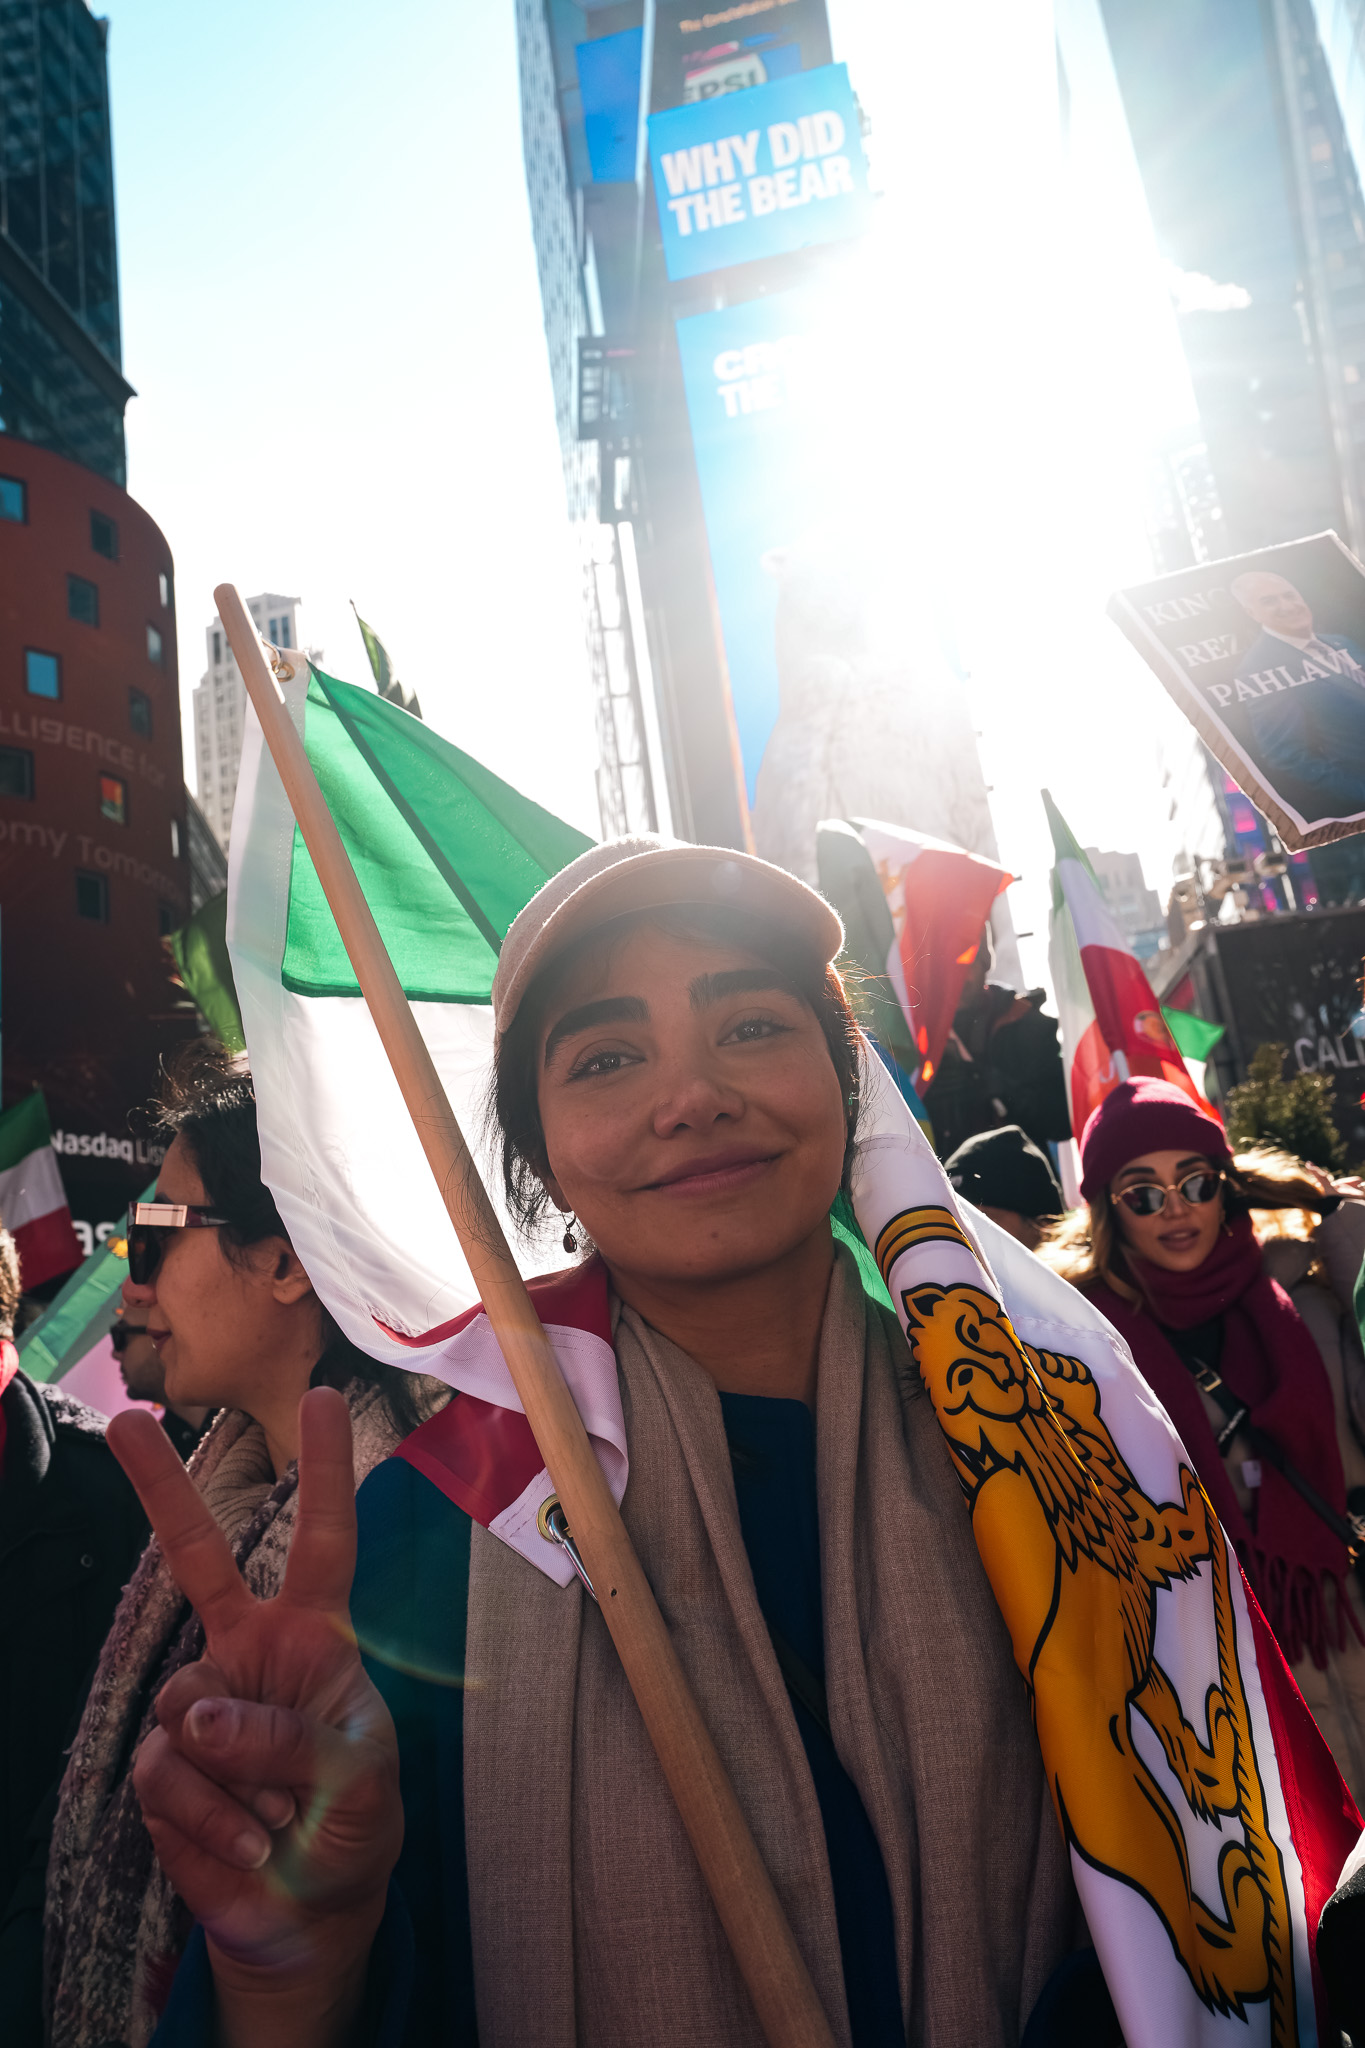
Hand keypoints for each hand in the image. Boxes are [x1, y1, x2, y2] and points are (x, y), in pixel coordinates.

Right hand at [108, 1388, 401, 2045]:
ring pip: (190, 1706)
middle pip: (198, 1556)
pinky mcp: (166, 1765)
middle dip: (159, 1486)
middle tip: (126, 1420)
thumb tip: (198, 1714)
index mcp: (316, 1636)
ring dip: (240, 1776)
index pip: (324, 1540)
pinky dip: (214, 1818)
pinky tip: (248, 1843)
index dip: (325, 1472)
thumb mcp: (359, 1776)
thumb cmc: (354, 1821)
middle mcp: (250, 1653)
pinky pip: (172, 1773)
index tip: (321, 1399)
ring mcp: (200, 1705)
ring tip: (280, 1818)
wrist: (310, 1909)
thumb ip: (289, 1738)